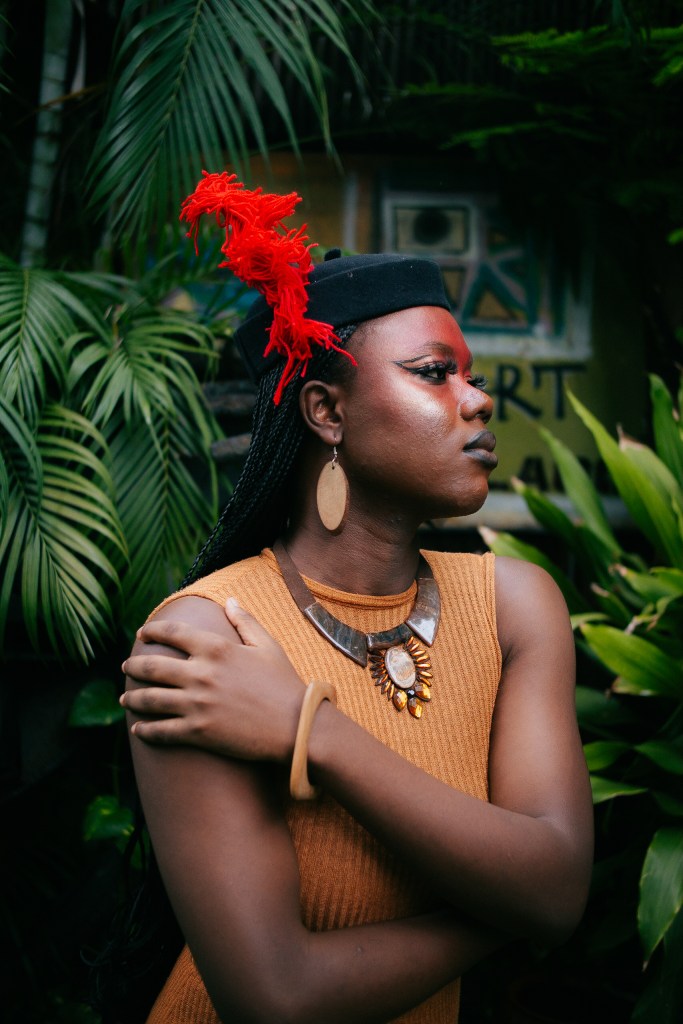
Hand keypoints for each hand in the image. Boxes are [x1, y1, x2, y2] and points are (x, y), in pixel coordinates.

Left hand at [120, 598, 306, 762]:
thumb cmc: (284, 684)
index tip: (143, 633)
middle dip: (134, 665)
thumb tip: (229, 600)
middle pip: (152, 666)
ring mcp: (197, 704)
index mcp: (216, 648)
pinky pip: (162, 731)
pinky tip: (138, 730)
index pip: (173, 632)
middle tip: (126, 666)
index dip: (153, 630)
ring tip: (125, 698)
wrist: (296, 726)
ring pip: (150, 699)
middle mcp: (201, 674)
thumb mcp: (267, 646)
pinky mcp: (198, 732)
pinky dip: (145, 730)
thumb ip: (245, 621)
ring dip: (132, 698)